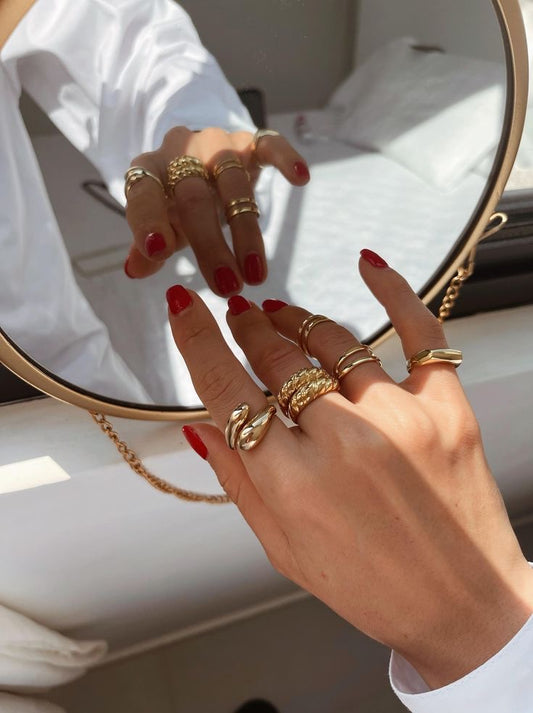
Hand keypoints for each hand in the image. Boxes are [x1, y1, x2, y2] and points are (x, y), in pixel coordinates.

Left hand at [124, 126, 308, 294]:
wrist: (200, 158)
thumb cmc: (177, 203)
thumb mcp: (161, 225)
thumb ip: (146, 246)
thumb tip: (134, 270)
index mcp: (149, 171)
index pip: (143, 192)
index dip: (149, 220)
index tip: (158, 252)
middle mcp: (181, 151)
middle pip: (194, 197)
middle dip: (210, 246)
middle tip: (226, 287)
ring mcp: (217, 144)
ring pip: (233, 184)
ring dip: (246, 233)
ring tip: (255, 275)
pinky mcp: (250, 142)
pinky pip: (268, 144)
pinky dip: (285, 158)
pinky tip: (301, 178)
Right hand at [167, 250, 532, 688]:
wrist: (463, 605)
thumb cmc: (372, 586)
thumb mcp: (283, 549)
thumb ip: (238, 483)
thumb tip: (200, 427)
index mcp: (294, 484)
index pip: (226, 390)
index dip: (197, 340)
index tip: (184, 307)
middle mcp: (343, 442)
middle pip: (276, 357)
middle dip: (247, 327)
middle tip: (238, 314)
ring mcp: (400, 418)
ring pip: (333, 342)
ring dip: (295, 320)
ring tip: (277, 313)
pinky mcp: (446, 407)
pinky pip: (420, 332)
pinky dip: (393, 291)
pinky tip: (368, 266)